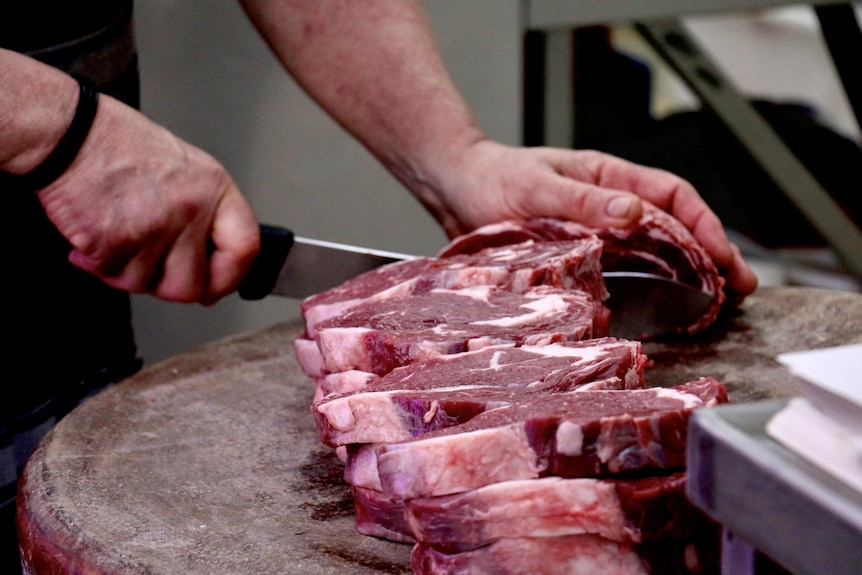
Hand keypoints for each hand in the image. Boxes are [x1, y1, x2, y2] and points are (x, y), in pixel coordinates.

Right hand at [36, 94, 259, 303]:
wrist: (68, 133)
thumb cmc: (119, 146)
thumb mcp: (185, 170)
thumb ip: (204, 215)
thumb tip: (212, 264)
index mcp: (215, 189)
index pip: (246, 248)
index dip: (231, 276)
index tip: (216, 284)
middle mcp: (190, 210)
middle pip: (192, 285)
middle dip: (166, 285)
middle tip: (150, 267)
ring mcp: (153, 229)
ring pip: (146, 284)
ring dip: (126, 271)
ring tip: (117, 239)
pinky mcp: (114, 243)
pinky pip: (112, 275)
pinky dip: (97, 264)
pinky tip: (93, 237)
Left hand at [424, 139, 757, 297]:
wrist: (454, 191)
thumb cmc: (493, 180)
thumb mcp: (538, 188)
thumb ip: (583, 201)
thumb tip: (635, 214)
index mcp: (608, 179)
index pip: (672, 197)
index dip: (704, 226)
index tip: (725, 257)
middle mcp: (608, 207)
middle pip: (674, 228)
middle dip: (710, 255)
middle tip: (737, 289)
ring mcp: (595, 234)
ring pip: (652, 253)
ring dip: (685, 276)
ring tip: (713, 304)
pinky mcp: (576, 258)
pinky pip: (619, 273)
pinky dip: (645, 290)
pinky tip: (658, 310)